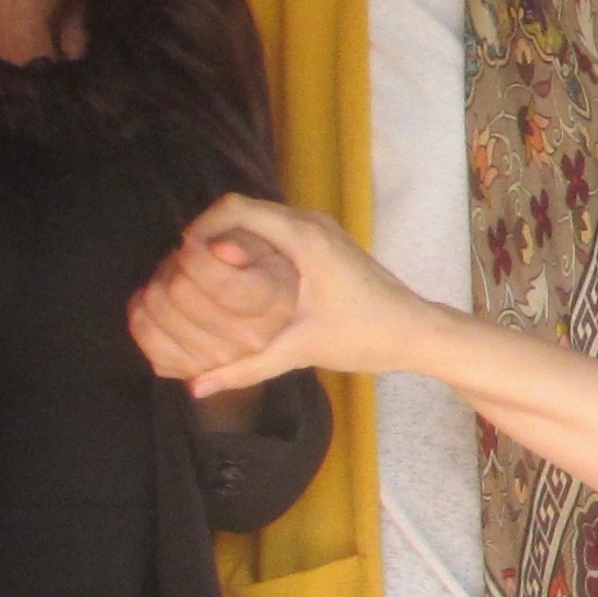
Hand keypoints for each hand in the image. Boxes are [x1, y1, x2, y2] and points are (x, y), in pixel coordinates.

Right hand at [129, 195, 443, 392]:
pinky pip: (274, 231)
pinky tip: (237, 283)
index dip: (200, 228)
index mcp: (303, 237)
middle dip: (209, 236)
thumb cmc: (366, 337)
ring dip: (230, 242)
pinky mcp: (323, 241)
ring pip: (258, 220)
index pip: (234, 208)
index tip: (180, 262)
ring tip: (204, 279)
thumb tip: (195, 389)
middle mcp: (310, 222)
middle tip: (185, 275)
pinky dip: (251, 248)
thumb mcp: (300, 351)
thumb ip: (245, 367)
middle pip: (242, 210)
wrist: (417, 332)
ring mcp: (319, 229)